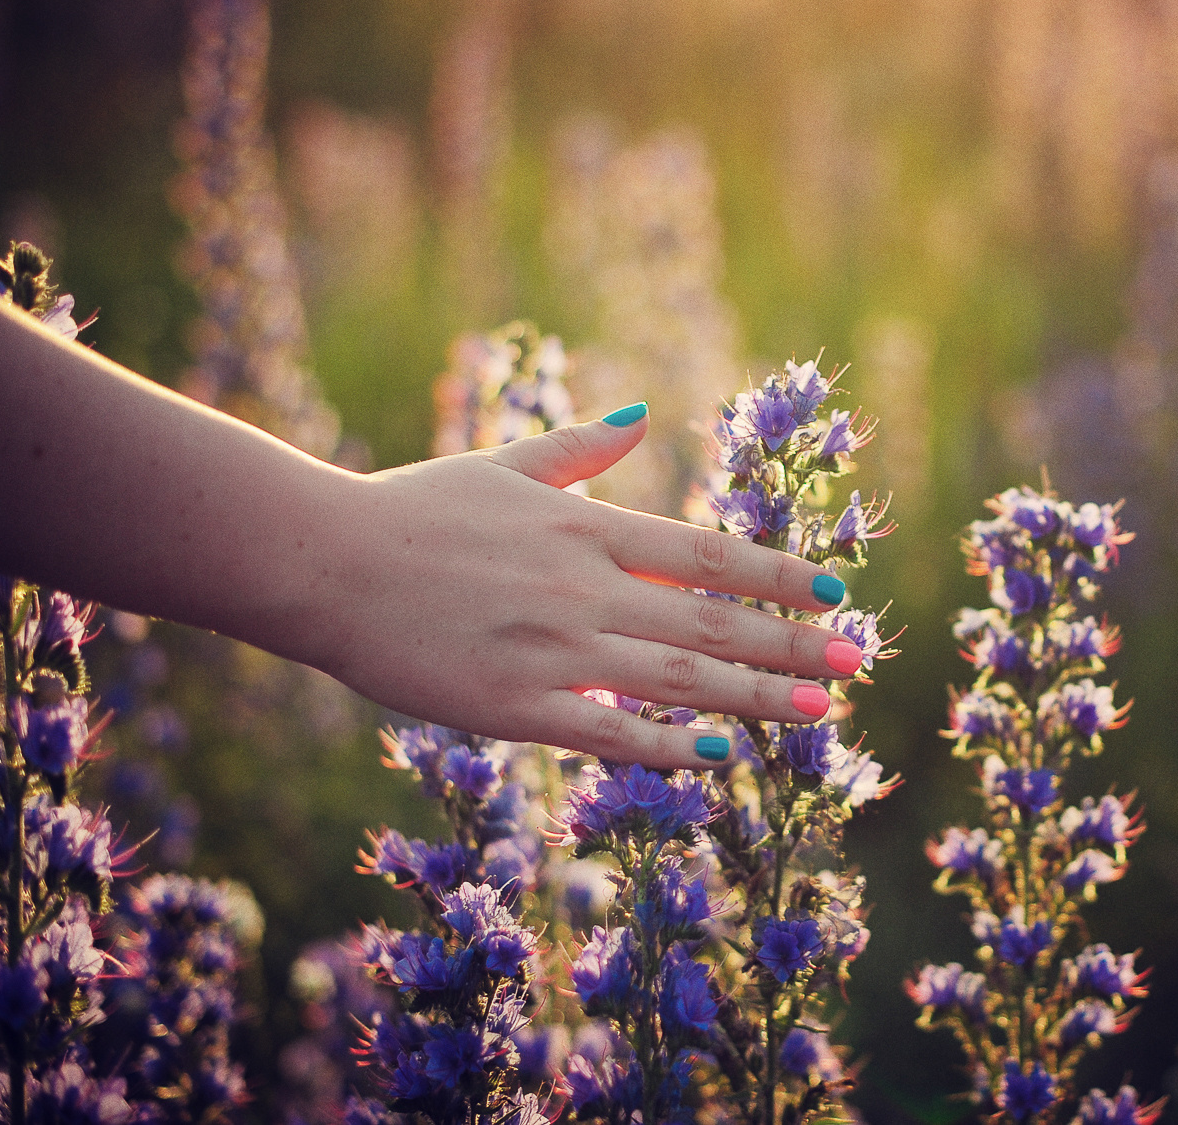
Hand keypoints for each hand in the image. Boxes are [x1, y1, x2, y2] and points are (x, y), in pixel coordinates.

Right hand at [301, 409, 859, 769]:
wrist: (321, 563)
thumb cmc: (412, 509)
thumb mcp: (503, 465)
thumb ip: (580, 449)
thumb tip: (642, 418)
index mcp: (586, 526)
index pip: (709, 554)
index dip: (778, 575)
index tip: (833, 593)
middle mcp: (583, 586)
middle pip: (711, 620)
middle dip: (792, 644)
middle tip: (855, 661)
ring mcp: (551, 650)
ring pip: (676, 679)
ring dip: (756, 696)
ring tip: (818, 711)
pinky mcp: (512, 707)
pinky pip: (606, 733)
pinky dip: (665, 747)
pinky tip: (718, 759)